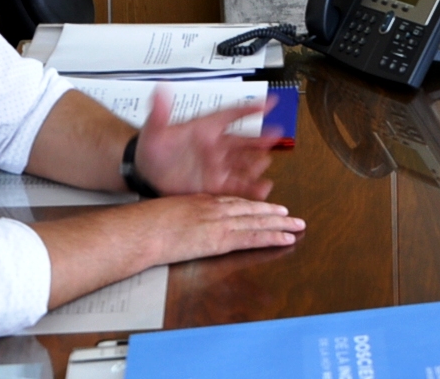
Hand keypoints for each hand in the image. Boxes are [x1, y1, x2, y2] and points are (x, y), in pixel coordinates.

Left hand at [135, 86, 282, 198]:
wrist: (147, 175)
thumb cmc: (153, 149)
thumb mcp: (154, 129)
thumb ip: (160, 112)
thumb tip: (160, 88)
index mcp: (205, 129)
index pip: (231, 115)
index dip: (249, 108)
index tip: (269, 102)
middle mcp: (216, 146)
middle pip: (243, 140)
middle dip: (260, 137)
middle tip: (276, 132)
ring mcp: (218, 166)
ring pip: (243, 162)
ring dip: (256, 162)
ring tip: (266, 161)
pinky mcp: (216, 184)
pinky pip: (238, 185)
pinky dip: (251, 187)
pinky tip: (262, 188)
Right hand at [144, 193, 304, 263]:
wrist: (142, 230)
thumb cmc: (147, 224)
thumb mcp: (167, 212)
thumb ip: (182, 216)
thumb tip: (184, 225)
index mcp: (202, 200)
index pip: (235, 202)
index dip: (254, 205)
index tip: (267, 207)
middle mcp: (215, 208)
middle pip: (252, 209)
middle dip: (274, 213)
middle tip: (292, 215)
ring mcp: (220, 223)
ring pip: (258, 221)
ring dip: (281, 224)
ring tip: (297, 225)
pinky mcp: (221, 239)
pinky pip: (253, 238)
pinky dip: (272, 237)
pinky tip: (286, 238)